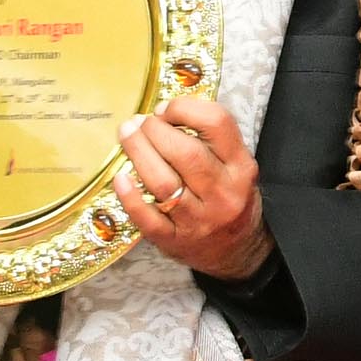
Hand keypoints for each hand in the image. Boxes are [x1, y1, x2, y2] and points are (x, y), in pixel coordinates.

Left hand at [116, 93, 269, 279]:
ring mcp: (199, 220)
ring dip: (139, 154)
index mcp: (241, 166)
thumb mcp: (235, 166)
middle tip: (138, 123)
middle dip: (155, 131)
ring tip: (127, 136)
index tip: (164, 109)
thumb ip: (210, 139)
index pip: (217, 124)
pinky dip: (130, 197)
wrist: (239, 252)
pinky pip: (148, 219)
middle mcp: (223, 193)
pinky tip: (120, 178)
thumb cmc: (230, 197)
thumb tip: (163, 112)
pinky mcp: (175, 241)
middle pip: (186, 153)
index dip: (185, 108)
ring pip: (164, 183)